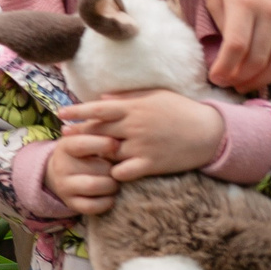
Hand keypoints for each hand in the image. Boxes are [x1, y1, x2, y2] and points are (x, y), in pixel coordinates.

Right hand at [43, 130, 117, 216]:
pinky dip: (106, 202)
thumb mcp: (85, 138)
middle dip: (114, 169)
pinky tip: (110, 197)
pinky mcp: (71, 203)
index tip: (117, 144)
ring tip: (115, 182)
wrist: (60, 173)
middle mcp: (62, 166)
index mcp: (65, 147)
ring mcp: (64, 186)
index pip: (83, 144)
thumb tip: (118, 138)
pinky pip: (92, 206)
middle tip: (119, 168)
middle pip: (97, 167)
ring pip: (94, 186)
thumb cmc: (83, 152)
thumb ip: (99, 134)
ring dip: (111, 185)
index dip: (103, 144)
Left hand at [63, 88, 225, 182]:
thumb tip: (101, 98)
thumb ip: (126, 97)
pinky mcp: (151, 164)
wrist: (210, 132)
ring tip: (83, 156)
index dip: (76, 111)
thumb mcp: (154, 96)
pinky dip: (114, 173)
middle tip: (65, 137)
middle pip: (97, 132)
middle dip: (79, 134)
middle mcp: (134, 127)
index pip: (97, 109)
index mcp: (133, 108)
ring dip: (95, 155)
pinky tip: (109, 172)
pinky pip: (124, 172)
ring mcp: (142, 147)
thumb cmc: (181, 110)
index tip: (61, 114)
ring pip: (107, 153)